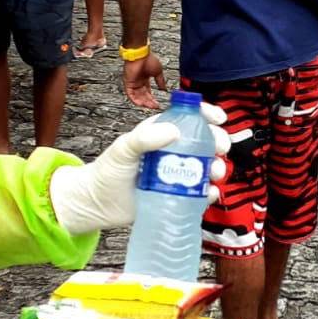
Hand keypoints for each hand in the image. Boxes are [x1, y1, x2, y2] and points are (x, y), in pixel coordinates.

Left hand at [47, 104, 231, 234]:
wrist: (97, 203)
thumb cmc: (108, 170)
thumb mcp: (124, 147)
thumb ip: (145, 138)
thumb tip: (174, 131)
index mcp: (161, 133)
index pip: (189, 117)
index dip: (207, 114)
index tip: (219, 118)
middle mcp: (173, 152)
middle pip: (204, 142)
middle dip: (218, 142)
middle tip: (220, 148)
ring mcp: (177, 175)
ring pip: (206, 167)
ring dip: (217, 167)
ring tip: (214, 173)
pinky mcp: (177, 196)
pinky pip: (199, 194)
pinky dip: (209, 193)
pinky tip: (209, 193)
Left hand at [124, 53, 166, 109]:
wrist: (141, 55)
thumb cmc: (148, 59)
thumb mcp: (158, 72)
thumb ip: (160, 81)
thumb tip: (164, 89)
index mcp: (144, 79)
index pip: (147, 92)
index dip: (152, 98)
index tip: (157, 103)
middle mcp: (138, 82)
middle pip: (143, 96)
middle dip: (149, 102)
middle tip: (155, 106)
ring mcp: (133, 83)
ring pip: (137, 97)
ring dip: (144, 102)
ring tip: (150, 106)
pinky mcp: (128, 83)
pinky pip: (130, 95)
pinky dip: (135, 100)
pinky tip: (142, 104)